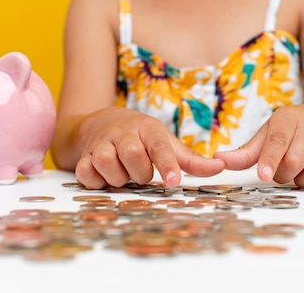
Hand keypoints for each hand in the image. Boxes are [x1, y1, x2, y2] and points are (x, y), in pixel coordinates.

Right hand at [75, 107, 224, 188]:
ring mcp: (100, 144)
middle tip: (142, 174)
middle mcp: (123, 134)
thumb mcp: (166, 142)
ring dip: (118, 177)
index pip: (160, 146)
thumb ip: (191, 160)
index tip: (174, 181)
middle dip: (140, 172)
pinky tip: (104, 177)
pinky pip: (87, 174)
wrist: (100, 123)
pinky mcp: (83, 157)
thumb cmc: (141, 138)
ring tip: (124, 175)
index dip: (167, 164)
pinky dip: (96, 181)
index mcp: (147, 129)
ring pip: (107, 163)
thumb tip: (220, 168)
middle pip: (132, 155)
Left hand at [213, 104, 303, 188]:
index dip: (270, 160)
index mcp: (289, 118)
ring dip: (303, 181)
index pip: (277, 141)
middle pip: (294, 163)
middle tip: (284, 168)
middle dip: (284, 174)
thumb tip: (217, 160)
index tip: (263, 176)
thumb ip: (244, 153)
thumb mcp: (266, 136)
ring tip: (302, 169)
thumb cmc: (291, 133)